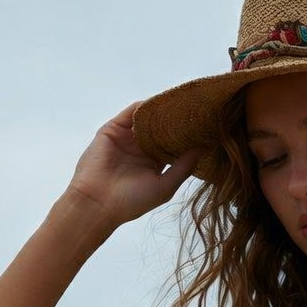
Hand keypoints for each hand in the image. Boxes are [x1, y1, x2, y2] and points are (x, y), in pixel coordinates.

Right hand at [64, 103, 202, 229]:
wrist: (97, 203)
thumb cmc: (131, 202)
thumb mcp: (165, 186)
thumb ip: (184, 167)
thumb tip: (205, 148)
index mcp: (155, 163)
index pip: (175, 143)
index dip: (189, 135)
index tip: (208, 127)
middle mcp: (142, 149)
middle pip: (163, 127)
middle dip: (179, 119)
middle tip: (200, 109)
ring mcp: (127, 137)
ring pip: (149, 117)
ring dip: (164, 110)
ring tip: (184, 103)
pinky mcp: (113, 129)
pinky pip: (132, 112)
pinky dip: (146, 106)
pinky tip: (162, 104)